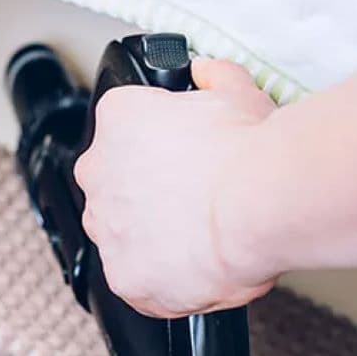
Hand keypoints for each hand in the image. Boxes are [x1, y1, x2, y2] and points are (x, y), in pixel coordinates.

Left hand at [74, 59, 279, 317]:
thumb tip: (208, 73)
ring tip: (201, 239)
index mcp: (118, 118)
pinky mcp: (123, 276)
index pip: (126, 131)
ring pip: (124, 234)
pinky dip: (164, 282)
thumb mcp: (236, 90)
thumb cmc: (247, 148)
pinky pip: (138, 282)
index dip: (161, 147)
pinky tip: (197, 270)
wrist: (258, 202)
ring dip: (153, 237)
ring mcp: (106, 225)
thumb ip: (214, 77)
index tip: (187, 158)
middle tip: (195, 200)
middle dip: (150, 193)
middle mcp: (98, 170)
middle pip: (117, 183)